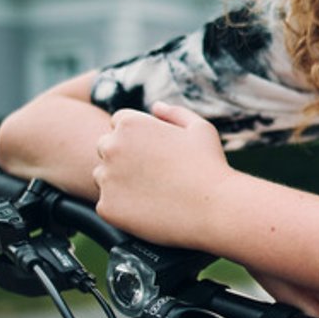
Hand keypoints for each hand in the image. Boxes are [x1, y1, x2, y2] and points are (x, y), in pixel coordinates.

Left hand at [92, 101, 232, 245]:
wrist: (214, 209)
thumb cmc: (210, 166)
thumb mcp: (200, 129)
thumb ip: (174, 113)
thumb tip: (155, 107)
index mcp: (129, 124)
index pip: (118, 124)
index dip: (138, 139)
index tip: (156, 154)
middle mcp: (111, 147)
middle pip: (106, 148)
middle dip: (124, 158)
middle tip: (155, 175)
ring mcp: (106, 179)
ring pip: (103, 178)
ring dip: (120, 183)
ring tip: (154, 193)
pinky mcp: (106, 208)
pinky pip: (107, 205)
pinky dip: (123, 209)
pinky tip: (149, 211)